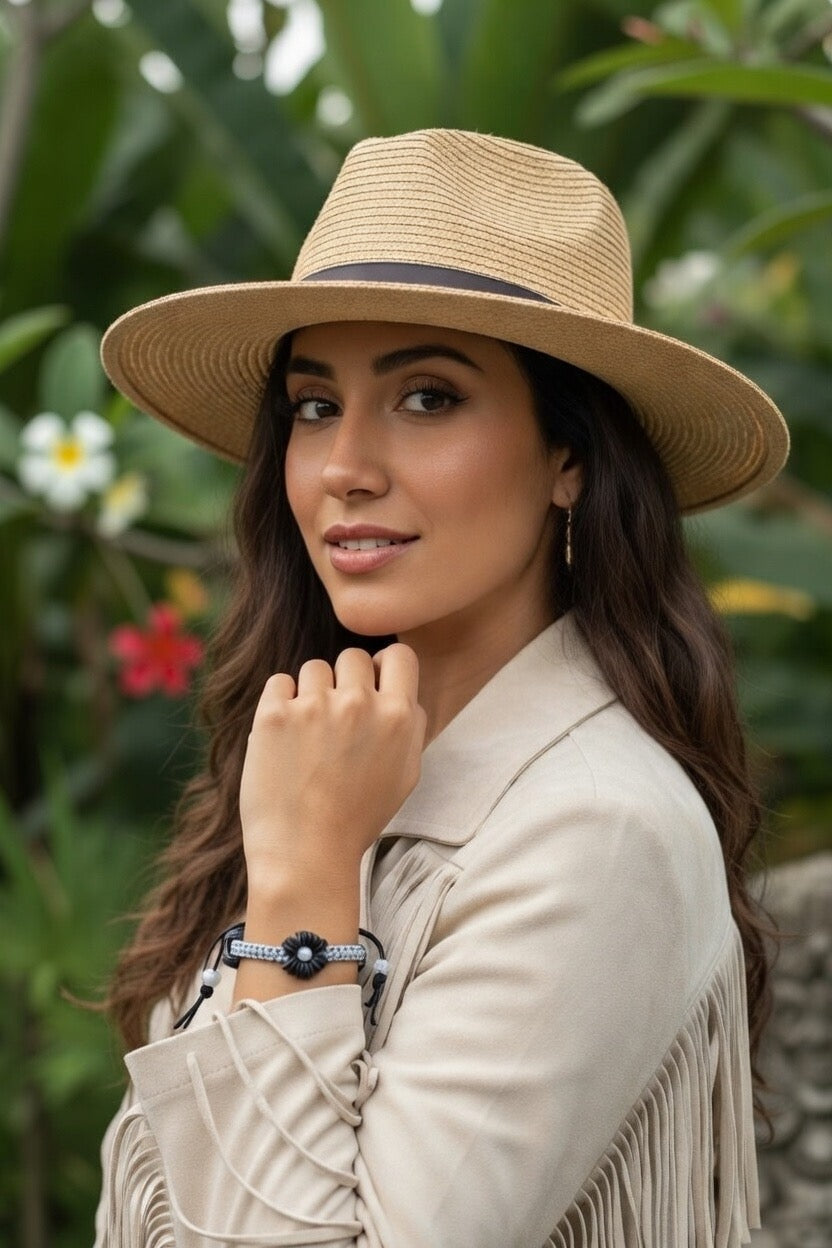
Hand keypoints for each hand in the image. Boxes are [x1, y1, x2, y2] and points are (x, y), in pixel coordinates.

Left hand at [239, 644, 426, 889]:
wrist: (305, 854)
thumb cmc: (356, 821)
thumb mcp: (405, 776)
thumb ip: (410, 728)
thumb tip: (403, 695)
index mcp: (398, 716)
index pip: (399, 655)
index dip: (383, 667)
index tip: (370, 685)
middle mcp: (360, 703)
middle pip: (352, 657)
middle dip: (343, 681)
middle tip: (333, 718)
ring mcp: (315, 706)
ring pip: (313, 668)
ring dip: (310, 693)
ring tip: (306, 734)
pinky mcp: (274, 715)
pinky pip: (278, 683)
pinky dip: (279, 702)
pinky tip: (283, 736)